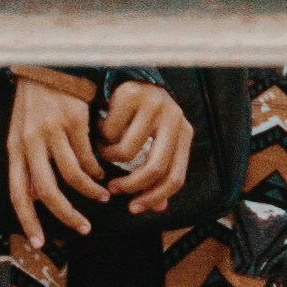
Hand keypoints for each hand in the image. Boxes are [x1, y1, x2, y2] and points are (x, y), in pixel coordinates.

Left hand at [0, 69, 113, 252]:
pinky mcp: (73, 120)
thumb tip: (34, 198)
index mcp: (14, 149)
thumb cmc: (33, 104)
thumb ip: (28, 165)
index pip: (17, 194)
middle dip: (67, 215)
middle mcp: (30, 142)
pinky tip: (102, 171)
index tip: (40, 243)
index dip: (28, 221)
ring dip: (90, 192)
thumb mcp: (21, 134)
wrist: (44, 64)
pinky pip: (88, 155)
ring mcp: (52, 131)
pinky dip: (97, 169)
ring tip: (101, 197)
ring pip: (73, 175)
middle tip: (83, 228)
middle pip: (47, 191)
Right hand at [97, 79, 192, 216]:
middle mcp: (174, 117)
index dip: (154, 197)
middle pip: (155, 167)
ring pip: (127, 150)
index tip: (133, 207)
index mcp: (185, 133)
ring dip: (109, 157)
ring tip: (104, 150)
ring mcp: (154, 104)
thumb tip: (159, 208)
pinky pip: (110, 130)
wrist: (131, 78)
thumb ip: (158, 175)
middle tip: (113, 189)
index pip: (176, 177)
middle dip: (131, 185)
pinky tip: (101, 129)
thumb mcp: (155, 145)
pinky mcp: (132, 94)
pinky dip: (102, 136)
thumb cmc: (143, 119)